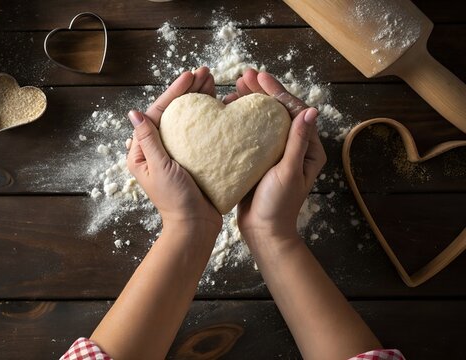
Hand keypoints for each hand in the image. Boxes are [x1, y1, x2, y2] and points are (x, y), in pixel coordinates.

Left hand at [127, 67, 221, 233]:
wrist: (195, 227)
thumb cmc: (174, 201)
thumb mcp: (160, 168)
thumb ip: (149, 141)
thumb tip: (134, 113)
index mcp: (142, 151)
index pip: (157, 113)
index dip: (173, 93)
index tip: (188, 77)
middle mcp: (158, 149)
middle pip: (173, 112)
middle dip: (188, 90)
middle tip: (205, 72)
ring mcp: (176, 152)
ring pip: (187, 118)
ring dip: (199, 98)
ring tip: (213, 80)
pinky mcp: (193, 158)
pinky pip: (199, 131)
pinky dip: (209, 115)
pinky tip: (220, 102)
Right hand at [231, 69, 326, 242]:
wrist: (263, 231)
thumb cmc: (278, 205)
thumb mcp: (288, 171)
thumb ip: (298, 141)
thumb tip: (310, 110)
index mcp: (307, 149)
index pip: (294, 111)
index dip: (277, 92)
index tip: (261, 77)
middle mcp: (293, 147)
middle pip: (278, 111)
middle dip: (262, 92)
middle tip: (244, 75)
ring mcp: (274, 153)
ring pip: (263, 120)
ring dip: (250, 103)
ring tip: (233, 89)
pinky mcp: (258, 160)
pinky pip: (251, 134)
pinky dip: (240, 121)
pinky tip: (227, 113)